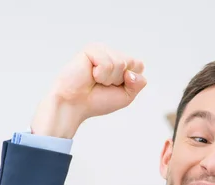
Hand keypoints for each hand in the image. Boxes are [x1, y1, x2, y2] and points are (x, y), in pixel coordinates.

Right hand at [31, 43, 146, 138]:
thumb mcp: (126, 96)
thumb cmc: (98, 100)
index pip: (139, 65)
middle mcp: (112, 53)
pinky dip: (101, 75)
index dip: (131, 81)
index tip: (115, 87)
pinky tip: (90, 75)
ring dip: (109, 79)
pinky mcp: (91, 49)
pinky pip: (107, 63)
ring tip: (95, 80)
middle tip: (103, 84)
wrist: (75, 105)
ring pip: (121, 63)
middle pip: (132, 63)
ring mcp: (102, 50)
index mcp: (121, 62)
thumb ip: (138, 83)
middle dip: (120, 80)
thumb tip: (131, 72)